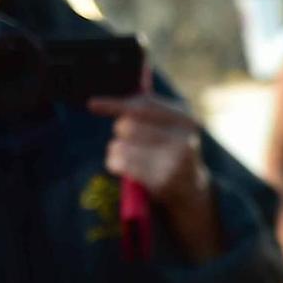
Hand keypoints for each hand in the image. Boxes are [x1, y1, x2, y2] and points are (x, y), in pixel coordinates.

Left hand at [88, 92, 208, 208]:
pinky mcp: (162, 181)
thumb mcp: (165, 123)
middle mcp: (184, 138)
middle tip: (130, 140)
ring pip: (121, 146)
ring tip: (129, 156)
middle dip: (121, 131)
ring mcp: (175, 162)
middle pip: (128, 125)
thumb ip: (143, 106)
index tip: (92, 104)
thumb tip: (106, 96)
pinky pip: (122, 165)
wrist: (190, 186)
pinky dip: (116, 164)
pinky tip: (126, 169)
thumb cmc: (168, 147)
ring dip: (116, 149)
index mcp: (185, 118)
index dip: (116, 103)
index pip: (145, 105)